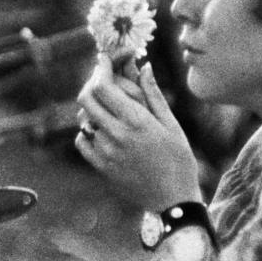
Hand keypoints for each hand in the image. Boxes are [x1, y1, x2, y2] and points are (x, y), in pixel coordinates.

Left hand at [76, 54, 201, 210]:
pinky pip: (82, 141)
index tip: (104, 60)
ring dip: (91, 108)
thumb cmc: (179, 160)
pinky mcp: (101, 167)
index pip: (104, 86)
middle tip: (102, 79)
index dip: (101, 68)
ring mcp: (106, 152)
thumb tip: (144, 66)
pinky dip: (87, 131)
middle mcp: (117, 135)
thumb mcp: (171, 125)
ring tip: (107, 106)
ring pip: (84, 119)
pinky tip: (101, 130)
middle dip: (92, 83)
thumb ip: (153, 94)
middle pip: (86, 98)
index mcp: (136, 121)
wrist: (173, 200)